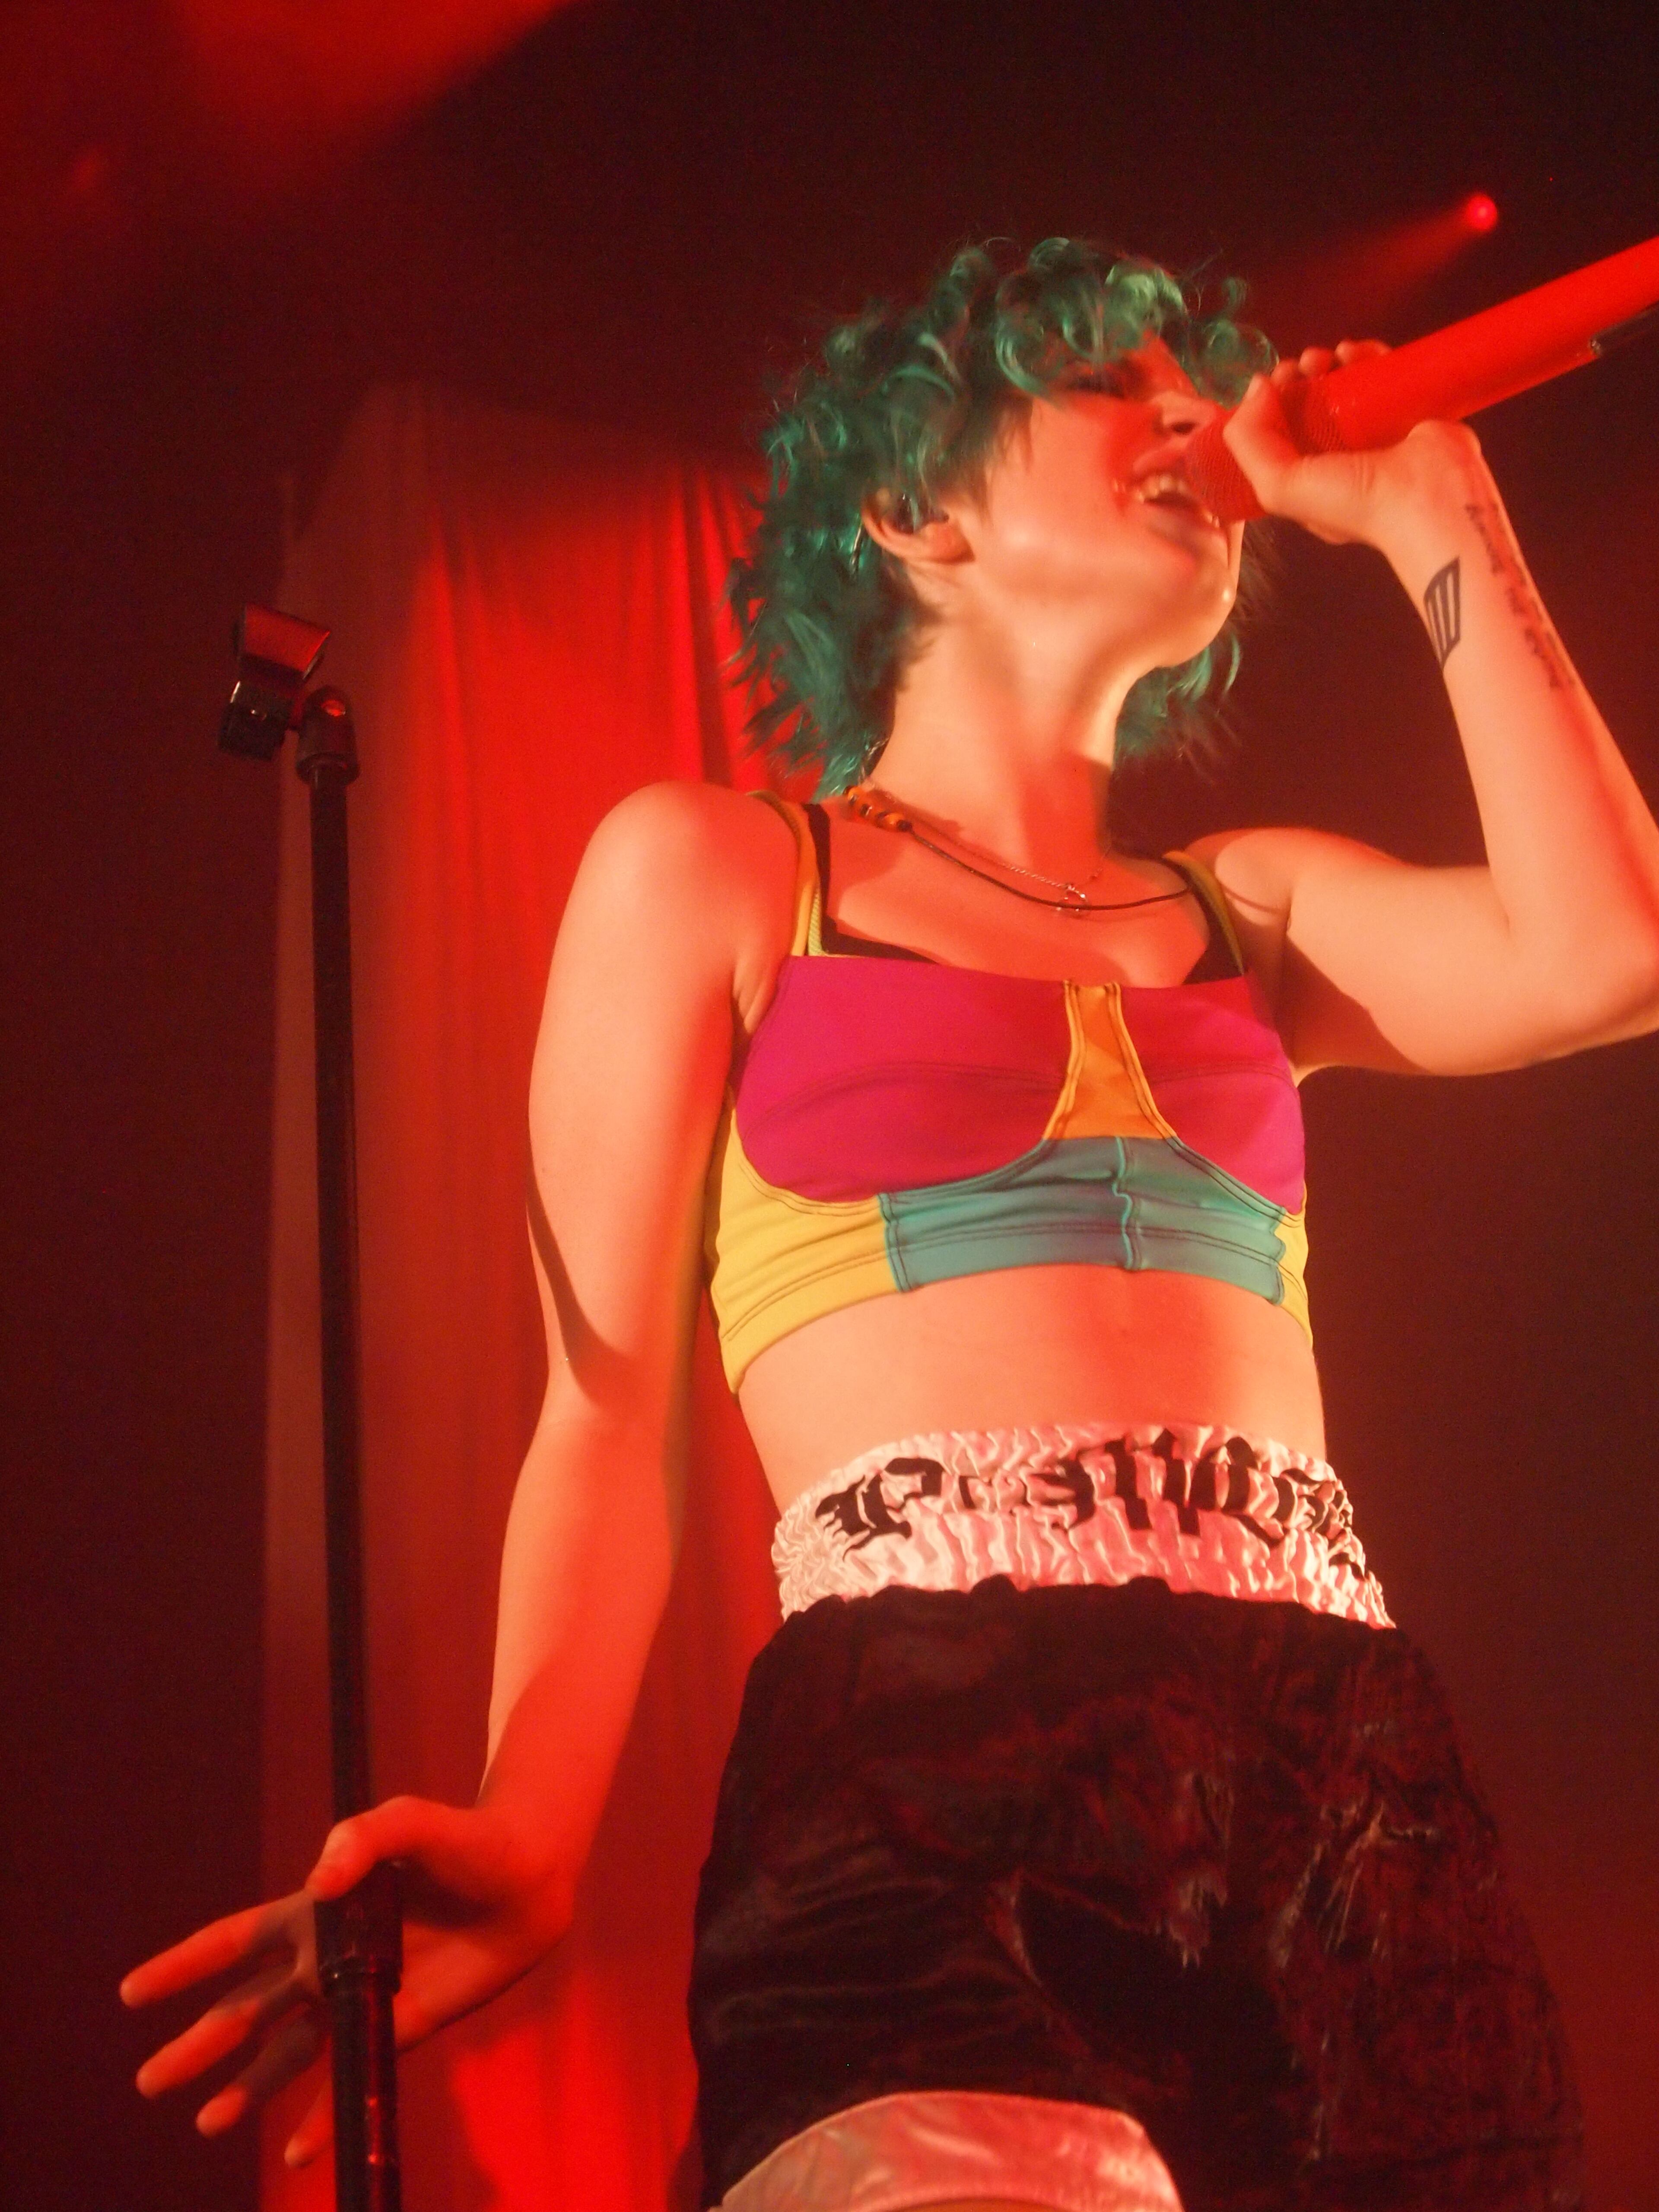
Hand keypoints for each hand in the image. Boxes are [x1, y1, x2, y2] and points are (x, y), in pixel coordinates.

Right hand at [121, 1796, 572, 2168]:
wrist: (527, 1878)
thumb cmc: (464, 1840)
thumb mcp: (409, 1823)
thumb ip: (363, 1839)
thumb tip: (320, 1880)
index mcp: (317, 1911)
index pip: (234, 1941)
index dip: (183, 1966)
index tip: (130, 1993)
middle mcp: (328, 1960)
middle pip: (245, 2010)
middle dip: (197, 2044)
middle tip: (149, 2081)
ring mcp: (361, 1996)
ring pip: (287, 2054)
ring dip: (249, 2090)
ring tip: (210, 2123)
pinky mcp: (399, 2025)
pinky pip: (350, 2079)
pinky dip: (324, 2118)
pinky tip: (300, 2154)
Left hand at [1223, 341, 1486, 548]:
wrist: (1429, 498)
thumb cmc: (1355, 504)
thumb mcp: (1280, 487)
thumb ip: (1249, 443)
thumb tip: (1256, 388)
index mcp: (1307, 478)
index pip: (1276, 434)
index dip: (1264, 405)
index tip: (1265, 384)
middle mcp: (1338, 455)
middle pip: (1306, 403)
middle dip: (1294, 378)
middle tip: (1296, 368)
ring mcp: (1373, 430)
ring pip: (1341, 383)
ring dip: (1325, 362)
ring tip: (1324, 358)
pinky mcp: (1405, 407)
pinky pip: (1380, 371)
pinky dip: (1364, 355)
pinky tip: (1352, 351)